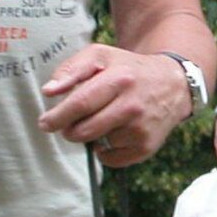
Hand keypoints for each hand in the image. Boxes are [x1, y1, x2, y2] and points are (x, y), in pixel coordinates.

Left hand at [38, 45, 189, 165]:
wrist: (172, 85)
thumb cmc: (128, 69)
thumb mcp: (101, 56)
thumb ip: (71, 69)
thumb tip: (49, 92)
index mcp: (119, 80)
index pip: (80, 104)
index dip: (57, 117)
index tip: (44, 123)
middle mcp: (132, 106)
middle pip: (85, 130)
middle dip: (69, 130)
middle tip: (69, 123)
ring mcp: (141, 129)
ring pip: (97, 143)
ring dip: (91, 136)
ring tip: (103, 119)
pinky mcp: (146, 147)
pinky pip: (111, 159)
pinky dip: (105, 151)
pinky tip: (113, 133)